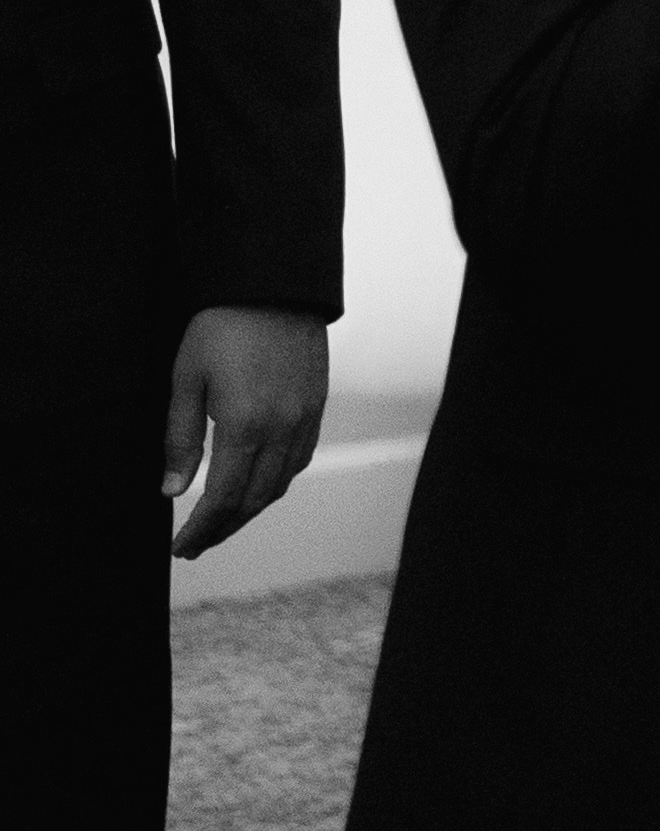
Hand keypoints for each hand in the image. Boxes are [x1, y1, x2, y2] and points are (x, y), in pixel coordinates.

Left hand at [164, 306, 327, 559]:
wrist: (274, 283)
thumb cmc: (222, 325)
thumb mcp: (186, 379)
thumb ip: (180, 439)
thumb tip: (172, 491)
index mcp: (245, 425)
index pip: (223, 499)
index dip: (201, 529)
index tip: (182, 547)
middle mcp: (281, 429)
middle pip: (255, 501)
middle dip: (224, 529)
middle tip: (197, 544)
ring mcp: (305, 419)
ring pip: (280, 485)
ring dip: (250, 511)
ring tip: (223, 522)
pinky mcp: (317, 406)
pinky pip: (299, 460)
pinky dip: (276, 483)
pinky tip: (257, 485)